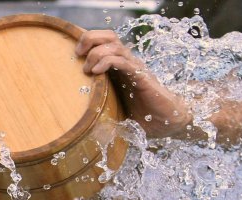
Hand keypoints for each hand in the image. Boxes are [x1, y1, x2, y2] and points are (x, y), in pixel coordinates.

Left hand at [75, 30, 192, 137]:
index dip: (89, 41)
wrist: (166, 120)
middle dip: (91, 39)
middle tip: (78, 54)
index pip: (104, 40)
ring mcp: (134, 68)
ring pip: (115, 46)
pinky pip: (124, 62)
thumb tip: (76, 120)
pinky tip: (96, 72)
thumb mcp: (112, 108)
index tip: (75, 54)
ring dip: (97, 53)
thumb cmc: (140, 115)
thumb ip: (97, 106)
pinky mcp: (141, 77)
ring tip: (88, 69)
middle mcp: (127, 63)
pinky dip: (108, 62)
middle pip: (109, 36)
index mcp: (119, 66)